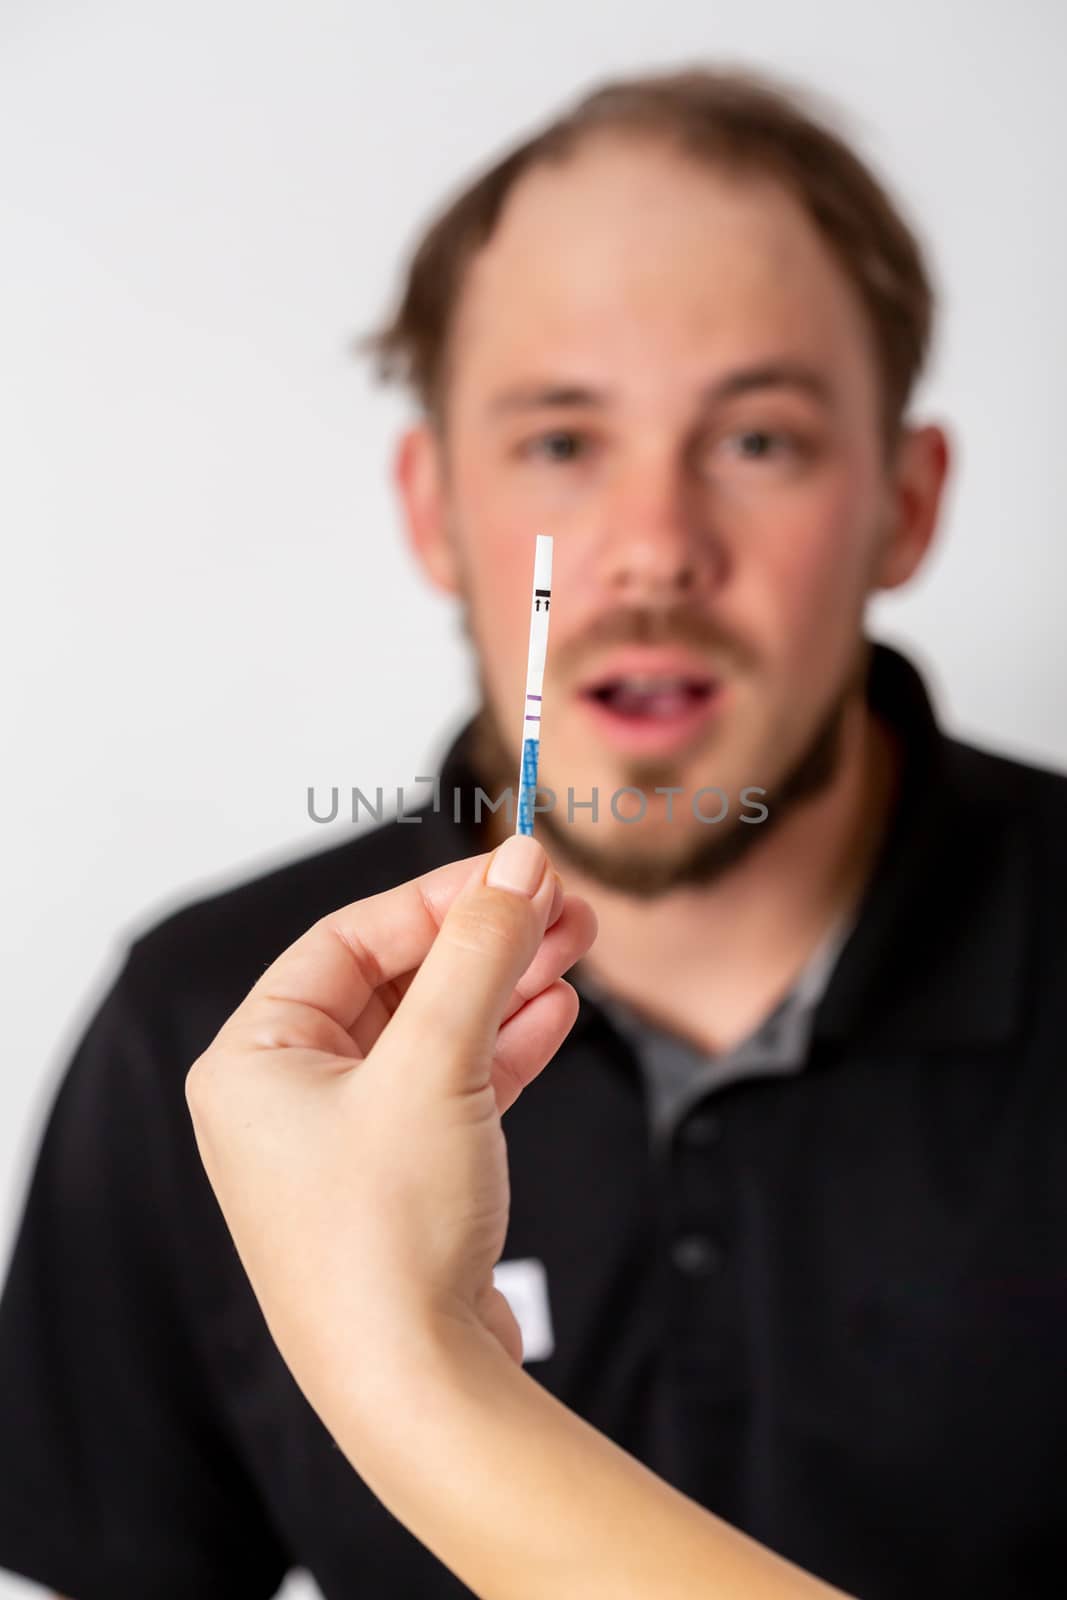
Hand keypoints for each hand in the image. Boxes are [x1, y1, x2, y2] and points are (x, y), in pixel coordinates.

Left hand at [185, 835, 596, 1403]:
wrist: (417, 1388)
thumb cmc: (388, 1232)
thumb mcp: (436, 1063)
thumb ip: (478, 952)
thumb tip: (520, 863)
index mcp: (253, 1060)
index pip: (348, 940)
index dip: (437, 898)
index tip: (517, 870)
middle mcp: (285, 1099)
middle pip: (395, 982)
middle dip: (482, 943)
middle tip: (561, 907)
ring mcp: (343, 1144)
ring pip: (430, 1034)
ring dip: (502, 990)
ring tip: (574, 950)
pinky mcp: (397, 1183)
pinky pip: (449, 1090)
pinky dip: (502, 1051)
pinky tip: (555, 1015)